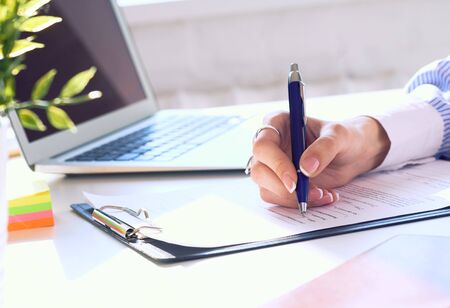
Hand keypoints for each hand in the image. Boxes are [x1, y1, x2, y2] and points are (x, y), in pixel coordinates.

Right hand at [250, 112, 390, 207]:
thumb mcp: (339, 136)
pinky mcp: (280, 183)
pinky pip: (279, 198)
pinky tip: (321, 195)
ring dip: (292, 198)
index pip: (263, 145)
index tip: (294, 180)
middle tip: (307, 193)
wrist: (354, 154)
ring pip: (266, 188)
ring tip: (322, 193)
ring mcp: (273, 165)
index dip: (275, 163)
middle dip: (281, 187)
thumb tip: (306, 168)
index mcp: (278, 123)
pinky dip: (298, 202)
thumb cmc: (344, 137)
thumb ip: (324, 148)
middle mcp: (271, 144)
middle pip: (259, 170)